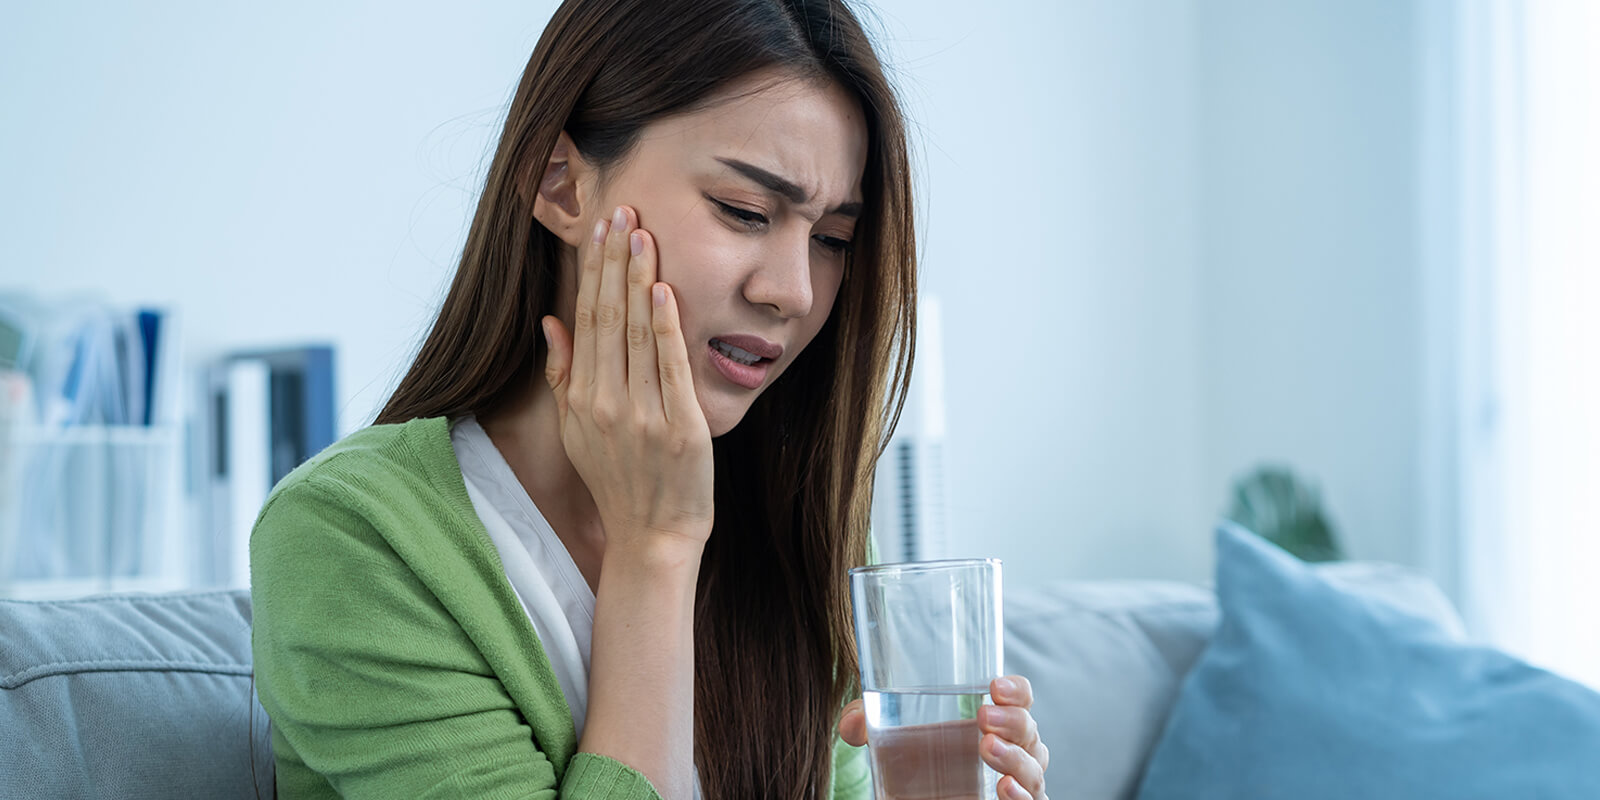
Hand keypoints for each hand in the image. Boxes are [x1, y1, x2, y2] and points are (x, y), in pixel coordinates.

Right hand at [542, 205, 714, 550]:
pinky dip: (664, 326)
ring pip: (636, 333)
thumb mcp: (577, 429)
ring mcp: (642, 414)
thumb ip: (564, 373)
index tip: (601, 228)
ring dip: (639, 278)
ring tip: (642, 233)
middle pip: (607, 316)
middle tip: (622, 210)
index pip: (586, 318)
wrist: (653, 535)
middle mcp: (606, 402)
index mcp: (582, 398)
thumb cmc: (619, 480)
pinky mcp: (680, 426)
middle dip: (614, 260)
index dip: (594, 270)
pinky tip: (663, 288)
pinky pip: (669, 367)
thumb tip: (552, 319)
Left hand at [837, 674, 1049, 799]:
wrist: (917, 796)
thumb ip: (869, 724)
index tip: (994, 686)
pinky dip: (1023, 796)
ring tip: (988, 749)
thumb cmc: (916, 760)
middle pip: (1030, 731)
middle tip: (983, 718)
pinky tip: (1005, 788)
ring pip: (1034, 769)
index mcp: (994, 721)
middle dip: (1012, 722)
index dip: (1017, 690)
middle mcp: (1013, 749)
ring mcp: (1016, 782)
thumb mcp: (890, 737)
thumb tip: (852, 723)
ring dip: (1016, 758)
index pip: (1020, 699)